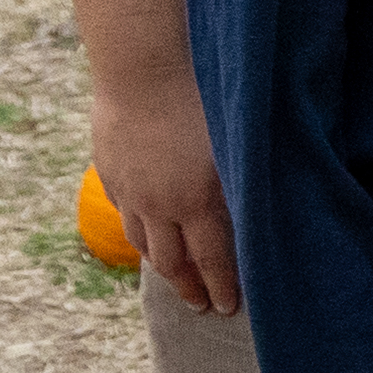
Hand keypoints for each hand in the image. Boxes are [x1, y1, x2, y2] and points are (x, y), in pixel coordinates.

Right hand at [89, 67, 241, 315]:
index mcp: (198, 201)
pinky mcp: (109, 171)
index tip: (228, 309)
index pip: (212, 261)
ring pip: (142, 241)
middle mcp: (159, 204)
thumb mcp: (239, 141)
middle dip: (188, 288)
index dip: (222, 287)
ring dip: (160, 263)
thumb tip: (263, 214)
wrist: (143, 64)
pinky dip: (138, 226)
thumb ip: (247, 182)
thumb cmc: (204, 92)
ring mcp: (129, 189)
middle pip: (171, 261)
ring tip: (173, 274)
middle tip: (200, 306)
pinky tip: (146, 228)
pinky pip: (123, 210)